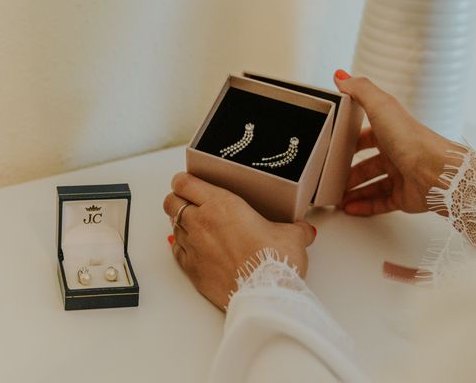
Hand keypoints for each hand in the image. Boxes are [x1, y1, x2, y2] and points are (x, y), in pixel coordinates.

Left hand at [162, 172, 315, 310]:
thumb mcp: (292, 236)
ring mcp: (193, 246)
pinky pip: (176, 251)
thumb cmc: (273, 262)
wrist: (264, 295)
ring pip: (172, 225)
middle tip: (189, 200)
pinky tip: (192, 247)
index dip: (184, 180)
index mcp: (222, 204)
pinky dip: (181, 246)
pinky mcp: (191, 269)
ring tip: (195, 224)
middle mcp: (201, 222)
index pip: (185, 182)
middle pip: (171, 201)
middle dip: (177, 198)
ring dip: (180, 223)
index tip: (190, 182)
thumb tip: (305, 230)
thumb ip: (297, 229)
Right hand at [334, 69, 459, 216]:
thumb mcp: (381, 107)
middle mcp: (397, 152)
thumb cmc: (412, 140)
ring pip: (372, 183)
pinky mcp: (404, 197)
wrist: (437, 173)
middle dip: (348, 169)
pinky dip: (364, 206)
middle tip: (330, 175)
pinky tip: (349, 207)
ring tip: (335, 195)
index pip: (366, 135)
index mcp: (392, 131)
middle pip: (367, 162)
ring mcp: (401, 176)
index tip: (333, 146)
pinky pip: (381, 202)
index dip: (350, 140)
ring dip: (353, 189)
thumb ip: (360, 90)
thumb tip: (341, 76)